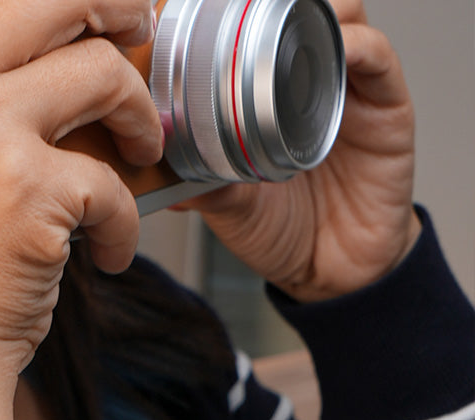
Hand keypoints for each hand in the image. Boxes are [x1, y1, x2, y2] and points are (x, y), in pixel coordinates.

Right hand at [0, 0, 162, 390]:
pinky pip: (114, 181)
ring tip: (144, 148)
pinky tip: (110, 255)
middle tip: (137, 29)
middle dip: (112, 3)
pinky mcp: (29, 188)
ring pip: (99, 71)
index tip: (63, 10)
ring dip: (139, 111)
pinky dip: (126, 221)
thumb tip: (29, 60)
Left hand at [179, 0, 420, 301]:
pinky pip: (377, 58)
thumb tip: (152, 166)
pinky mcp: (386, 108)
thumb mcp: (226, 204)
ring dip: (317, 10)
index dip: (240, 14)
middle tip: (248, 7)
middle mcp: (309, 84)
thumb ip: (197, 180)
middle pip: (301, 11)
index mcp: (268, 97)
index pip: (260, 32)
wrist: (327, 273)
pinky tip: (334, 52)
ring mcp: (349, 90)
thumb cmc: (278, 231)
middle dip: (279, 2)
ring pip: (342, 18)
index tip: (206, 8)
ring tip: (289, 20)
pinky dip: (356, 45)